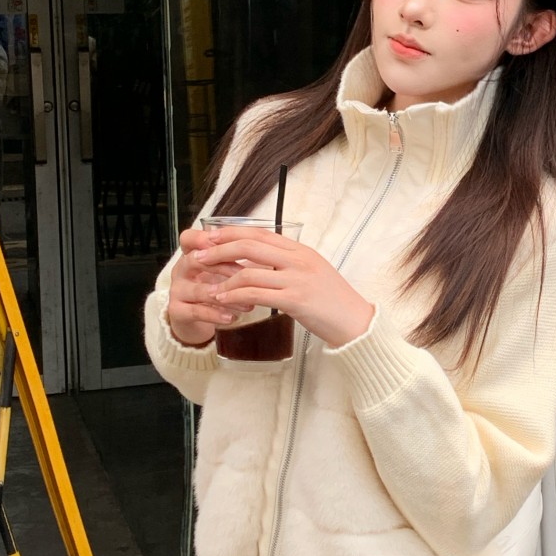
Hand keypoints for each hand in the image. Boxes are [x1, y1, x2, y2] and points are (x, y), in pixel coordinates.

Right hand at [164, 233, 240, 347]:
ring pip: (199, 290)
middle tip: (248, 274)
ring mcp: (177, 291)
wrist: (199, 318)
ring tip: (249, 303)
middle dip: (223, 266)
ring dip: (225, 295)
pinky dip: (216, 314)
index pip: (189, 238)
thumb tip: (269, 250)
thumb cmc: (215, 287)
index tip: (231, 243)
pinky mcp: (177, 311)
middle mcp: (181, 270)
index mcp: (191, 254)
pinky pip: (196, 311)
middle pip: (195, 260)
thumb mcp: (224, 269)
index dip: (206, 238)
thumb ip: (238, 257)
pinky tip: (233, 317)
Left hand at [188, 227, 373, 350]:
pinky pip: (257, 294)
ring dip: (224, 279)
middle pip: (250, 246)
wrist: (355, 322)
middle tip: (199, 256)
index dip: (232, 232)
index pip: (260, 233)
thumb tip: (260, 259)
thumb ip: (288, 263)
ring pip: (250, 272)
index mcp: (301, 250)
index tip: (210, 236)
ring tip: (209, 287)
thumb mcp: (312, 272)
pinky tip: (224, 300)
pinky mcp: (296, 300)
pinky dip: (236, 296)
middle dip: (220, 249)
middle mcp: (299, 260)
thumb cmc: (332, 301)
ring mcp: (297, 279)